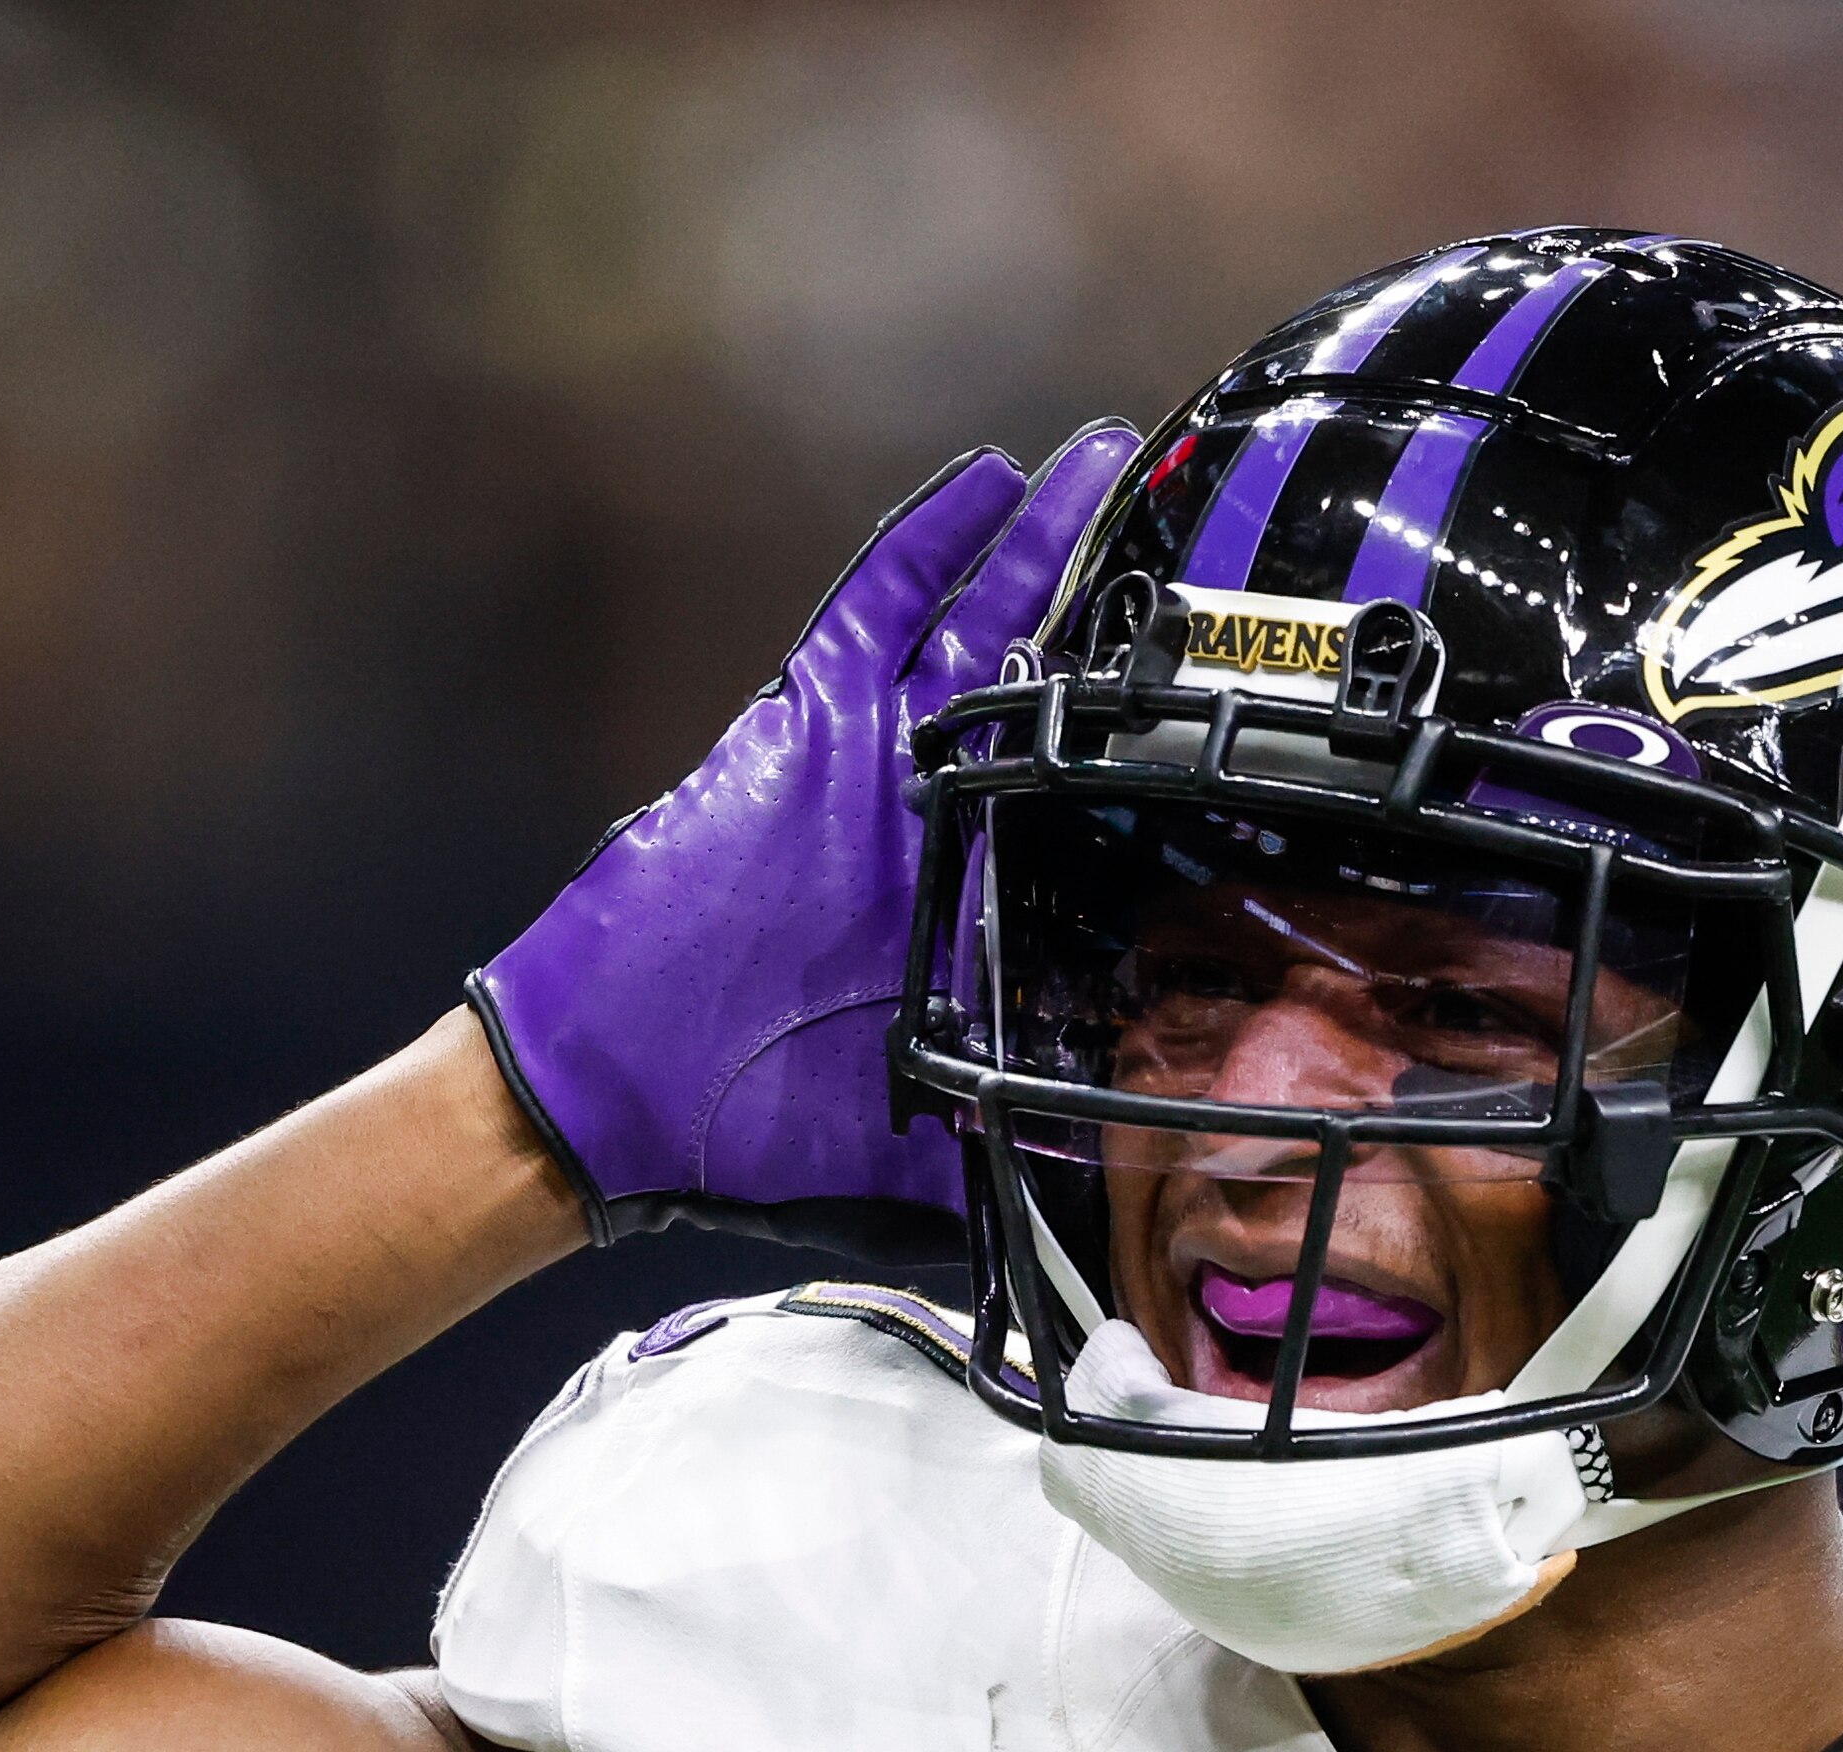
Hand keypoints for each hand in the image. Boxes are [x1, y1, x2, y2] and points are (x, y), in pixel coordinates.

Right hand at [469, 422, 1137, 1257]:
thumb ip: (1016, 1145)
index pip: (1085, 796)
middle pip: (1044, 686)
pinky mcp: (797, 728)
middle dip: (1113, 604)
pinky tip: (990, 476)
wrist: (609, 1101)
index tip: (1233, 696)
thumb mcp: (919, 1154)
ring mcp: (869, 768)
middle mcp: (929, 821)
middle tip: (1192, 519)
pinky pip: (877, 607)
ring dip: (1043, 541)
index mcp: (969, 904)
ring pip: (977, 624)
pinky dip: (930, 542)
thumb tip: (1128, 1202)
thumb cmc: (751, 1142)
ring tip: (1110, 459)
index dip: (1152, 736)